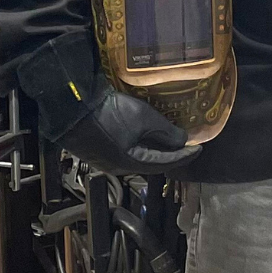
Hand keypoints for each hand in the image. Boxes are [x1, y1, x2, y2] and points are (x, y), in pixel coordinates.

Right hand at [60, 91, 200, 174]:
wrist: (72, 106)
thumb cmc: (109, 114)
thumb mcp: (144, 119)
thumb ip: (166, 131)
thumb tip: (183, 141)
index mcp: (131, 163)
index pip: (165, 163)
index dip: (184, 156)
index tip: (199, 148)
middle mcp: (118, 166)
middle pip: (151, 163)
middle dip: (171, 155)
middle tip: (186, 146)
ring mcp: (106, 158)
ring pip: (138, 157)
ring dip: (156, 149)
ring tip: (170, 139)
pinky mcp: (98, 148)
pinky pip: (127, 150)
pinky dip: (142, 144)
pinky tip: (147, 134)